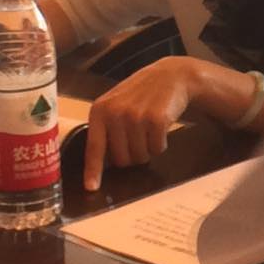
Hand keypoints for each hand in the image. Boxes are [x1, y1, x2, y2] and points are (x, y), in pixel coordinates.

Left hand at [83, 56, 196, 191]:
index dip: (93, 170)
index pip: (94, 147)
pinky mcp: (157, 120)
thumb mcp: (116, 105)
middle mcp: (116, 113)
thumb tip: (98, 164)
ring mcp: (137, 116)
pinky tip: (161, 128)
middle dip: (131, 156)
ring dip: (147, 150)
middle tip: (138, 139)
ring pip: (140, 156)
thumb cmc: (141, 94)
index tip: (91, 188)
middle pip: (121, 159)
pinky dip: (161, 145)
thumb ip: (105, 129)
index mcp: (100, 111)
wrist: (171, 76)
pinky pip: (157, 149)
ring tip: (149, 131)